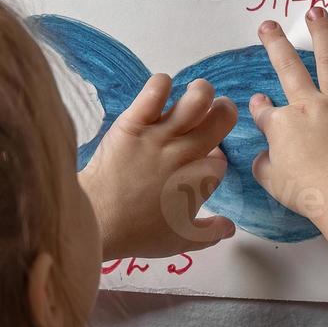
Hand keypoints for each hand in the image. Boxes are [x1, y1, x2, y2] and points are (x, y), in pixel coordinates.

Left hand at [79, 74, 237, 260]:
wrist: (97, 221)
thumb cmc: (137, 234)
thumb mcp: (180, 242)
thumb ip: (210, 233)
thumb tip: (230, 226)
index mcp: (200, 181)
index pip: (221, 157)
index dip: (215, 156)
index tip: (204, 160)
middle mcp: (187, 153)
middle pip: (221, 118)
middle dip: (224, 111)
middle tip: (214, 112)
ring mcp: (160, 136)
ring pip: (196, 98)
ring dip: (201, 92)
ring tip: (195, 95)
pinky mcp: (134, 122)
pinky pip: (155, 91)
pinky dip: (161, 84)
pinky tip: (161, 91)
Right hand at [248, 8, 327, 221]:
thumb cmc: (307, 192)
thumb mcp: (272, 181)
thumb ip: (264, 164)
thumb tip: (263, 155)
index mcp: (283, 124)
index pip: (266, 112)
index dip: (260, 108)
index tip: (260, 104)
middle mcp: (310, 106)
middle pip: (288, 69)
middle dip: (276, 44)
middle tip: (268, 24)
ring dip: (323, 34)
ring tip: (316, 10)